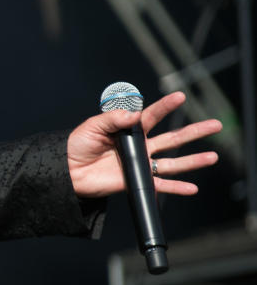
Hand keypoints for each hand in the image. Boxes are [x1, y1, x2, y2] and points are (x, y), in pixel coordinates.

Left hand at [67, 91, 220, 197]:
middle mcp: (139, 146)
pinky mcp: (136, 181)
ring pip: (173, 162)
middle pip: (173, 138)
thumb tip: (134, 114)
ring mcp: (140, 164)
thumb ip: (114, 119)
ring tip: (213, 157)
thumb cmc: (77, 145)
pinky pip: (160, 185)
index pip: (151, 116)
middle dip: (194, 131)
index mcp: (129, 130)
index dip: (166, 106)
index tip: (181, 96)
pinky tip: (192, 188)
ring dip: (193, 160)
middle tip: (215, 125)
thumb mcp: (92, 127)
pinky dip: (176, 188)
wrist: (67, 171)